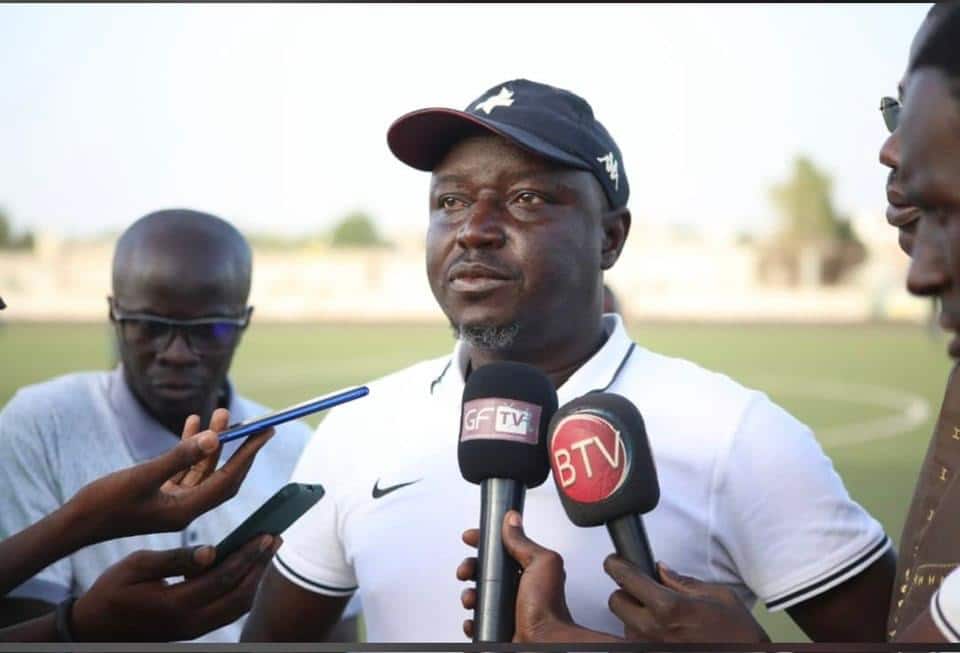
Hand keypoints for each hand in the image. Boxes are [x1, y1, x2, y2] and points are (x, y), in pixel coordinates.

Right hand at [68, 409, 274, 541]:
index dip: (249, 455)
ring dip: (213, 441)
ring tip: (220, 413)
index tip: (266, 433)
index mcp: (186, 510)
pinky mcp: (161, 495)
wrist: (75, 523)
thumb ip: (178, 457)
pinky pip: (184, 468)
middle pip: (223, 474)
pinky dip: (190, 447)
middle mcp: (185, 508)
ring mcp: (174, 502)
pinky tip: (192, 423)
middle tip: (258, 424)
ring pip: (203, 468)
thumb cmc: (105, 503)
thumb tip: (214, 438)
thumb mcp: (142, 476)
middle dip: (239, 448)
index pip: (228, 479)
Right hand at [71, 535, 281, 641]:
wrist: (93, 629)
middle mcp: (189, 623)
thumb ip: (175, 559)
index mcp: (174, 605)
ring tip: (269, 551)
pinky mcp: (192, 630)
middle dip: (261, 567)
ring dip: (257, 579)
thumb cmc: (111, 592)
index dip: (247, 557)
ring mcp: (192, 630)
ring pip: (237, 608)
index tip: (266, 535)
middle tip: (277, 539)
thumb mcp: (136, 566)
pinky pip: (227, 613)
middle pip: (239, 596)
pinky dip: (243, 591)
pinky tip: (250, 570)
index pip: (223, 579)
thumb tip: (211, 551)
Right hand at [457, 511, 621, 642]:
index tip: (471, 537)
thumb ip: (524, 541)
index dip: (483, 541)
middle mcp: (517, 587)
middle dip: (470, 568)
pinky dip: (472, 620)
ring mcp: (507, 607)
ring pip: (477, 594)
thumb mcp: (540, 563)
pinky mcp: (498, 626)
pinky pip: (478, 620)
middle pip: (483, 570)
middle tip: (466, 571)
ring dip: (469, 595)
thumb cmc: (548, 609)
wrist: (543, 642)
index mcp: (527, 569)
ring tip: (471, 599)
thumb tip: (512, 520)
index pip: (500, 548)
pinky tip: (474, 619)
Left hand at [603, 558, 769, 642]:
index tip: (614, 561)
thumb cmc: (737, 632)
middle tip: (643, 590)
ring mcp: (650, 647)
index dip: (616, 565)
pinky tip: (657, 632)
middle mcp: (653, 630)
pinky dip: (638, 634)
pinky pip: (632, 642)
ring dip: (634, 616)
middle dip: (625, 592)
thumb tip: (660, 569)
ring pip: (624, 624)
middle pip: (615, 602)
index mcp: (669, 607)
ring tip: (660, 617)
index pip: (625, 578)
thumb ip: (683, 581)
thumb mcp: (717, 596)